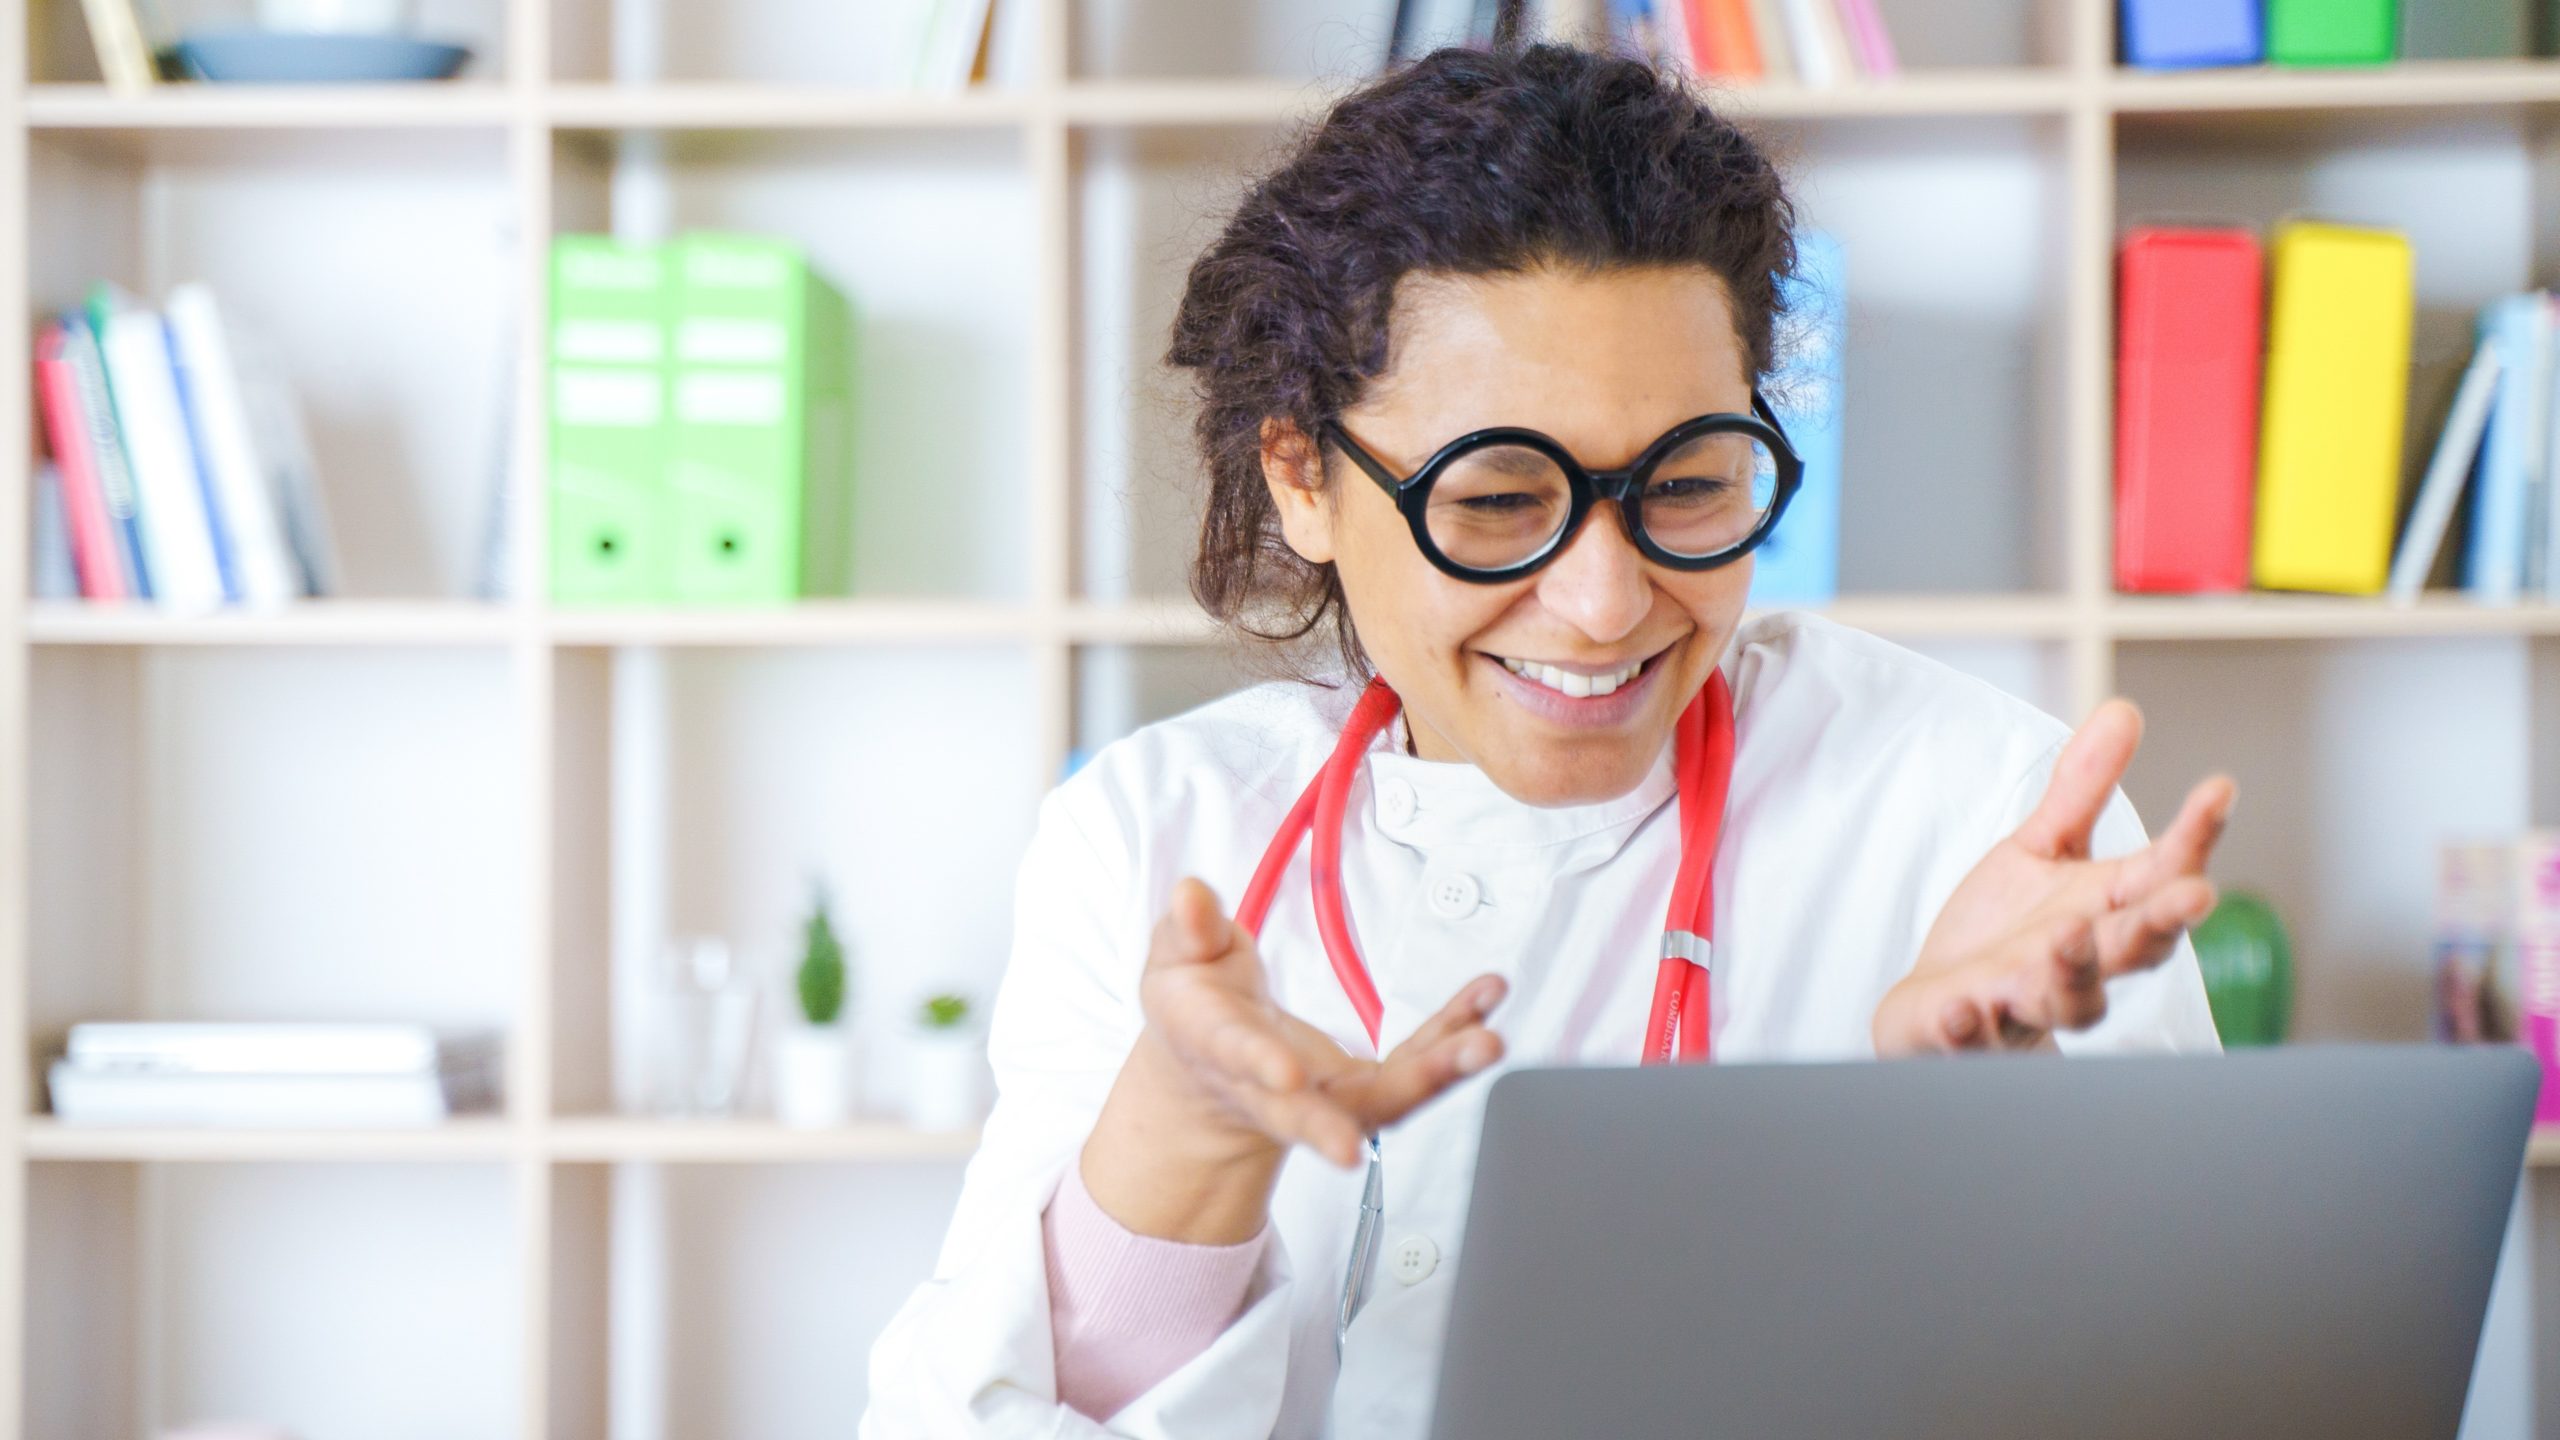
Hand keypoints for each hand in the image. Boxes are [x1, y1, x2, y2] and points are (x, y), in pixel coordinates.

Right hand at [1079, 877, 1506, 1242]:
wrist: (1210, 1066)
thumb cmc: (1194, 1005)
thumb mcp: (1175, 958)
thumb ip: (1188, 930)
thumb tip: (1191, 895)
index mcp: (1218, 1049)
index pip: (1240, 1060)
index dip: (1263, 1067)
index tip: (1289, 1074)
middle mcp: (1276, 1090)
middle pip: (1327, 1110)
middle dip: (1387, 1094)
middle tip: (1434, 1074)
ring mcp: (1327, 1096)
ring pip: (1386, 1099)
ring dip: (1441, 1071)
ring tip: (1488, 1039)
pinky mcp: (1365, 1086)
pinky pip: (1413, 1066)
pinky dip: (1452, 1038)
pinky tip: (1486, 1003)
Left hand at [1872, 699, 2234, 1057]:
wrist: (1937, 1010)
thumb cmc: (2005, 932)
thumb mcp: (2041, 851)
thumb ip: (2081, 791)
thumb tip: (2124, 709)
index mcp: (2106, 915)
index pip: (2162, 875)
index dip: (2195, 836)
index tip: (2220, 789)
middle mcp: (2082, 965)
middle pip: (2135, 948)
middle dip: (2163, 923)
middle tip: (2196, 895)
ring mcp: (2027, 1005)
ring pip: (2069, 1002)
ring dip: (2073, 973)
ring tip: (2068, 935)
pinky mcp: (1971, 1037)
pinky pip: (1972, 1042)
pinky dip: (1967, 1030)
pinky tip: (1959, 1011)